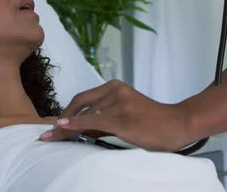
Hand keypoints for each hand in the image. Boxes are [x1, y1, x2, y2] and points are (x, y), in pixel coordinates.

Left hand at [39, 80, 192, 151]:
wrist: (178, 123)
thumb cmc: (153, 122)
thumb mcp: (126, 113)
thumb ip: (104, 117)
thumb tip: (80, 129)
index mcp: (115, 87)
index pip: (82, 99)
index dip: (66, 112)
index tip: (54, 125)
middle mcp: (115, 91)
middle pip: (79, 105)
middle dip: (62, 121)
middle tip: (49, 135)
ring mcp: (119, 104)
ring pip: (85, 116)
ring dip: (67, 129)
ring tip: (55, 139)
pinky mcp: (123, 119)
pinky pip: (94, 121)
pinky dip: (76, 125)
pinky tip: (63, 128)